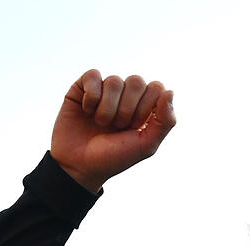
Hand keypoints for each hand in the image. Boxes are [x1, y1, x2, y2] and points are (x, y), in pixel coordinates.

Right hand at [50, 69, 175, 191]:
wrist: (79, 166)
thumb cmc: (114, 157)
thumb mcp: (146, 145)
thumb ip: (165, 121)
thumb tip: (170, 91)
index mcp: (144, 106)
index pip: (156, 87)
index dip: (146, 107)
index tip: (135, 127)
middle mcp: (125, 95)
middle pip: (136, 81)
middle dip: (127, 109)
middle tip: (118, 127)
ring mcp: (104, 90)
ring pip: (114, 80)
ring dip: (108, 108)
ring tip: (101, 123)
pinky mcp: (82, 88)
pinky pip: (93, 75)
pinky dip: (92, 97)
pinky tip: (87, 112)